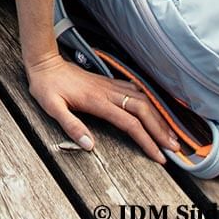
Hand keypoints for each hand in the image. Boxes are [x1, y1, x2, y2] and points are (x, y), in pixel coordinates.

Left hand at [27, 56, 180, 163]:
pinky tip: (155, 109)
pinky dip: (150, 101)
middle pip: (143, 111)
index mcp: (98, 102)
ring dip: (159, 116)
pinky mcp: (108, 82)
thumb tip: (89, 145)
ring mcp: (110, 85)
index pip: (130, 124)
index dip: (147, 141)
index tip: (159, 156)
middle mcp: (109, 92)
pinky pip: (136, 90)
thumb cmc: (46, 87)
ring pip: (143, 99)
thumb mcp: (52, 108)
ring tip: (170, 133)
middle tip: (174, 148)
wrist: (44, 63)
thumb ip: (71, 125)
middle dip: (161, 130)